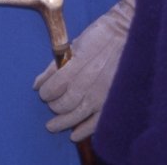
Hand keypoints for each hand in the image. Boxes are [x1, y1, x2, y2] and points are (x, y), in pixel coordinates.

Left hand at [34, 0, 135, 141]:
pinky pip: (96, 122)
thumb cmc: (100, 35)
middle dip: (53, 106)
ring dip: (62, 122)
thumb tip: (37, 84)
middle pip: (62, 104)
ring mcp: (102, 94)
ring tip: (53, 125)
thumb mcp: (74, 45)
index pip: (52, 88)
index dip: (45, 93)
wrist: (129, 33)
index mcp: (76, 65)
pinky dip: (83, 131)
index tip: (44, 92)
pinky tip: (74, 134)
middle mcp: (88, 82)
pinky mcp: (113, 100)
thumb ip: (54, 66)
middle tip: (52, 104)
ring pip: (75, 116)